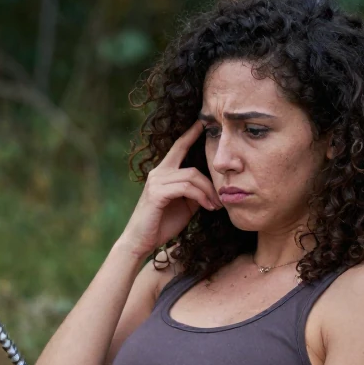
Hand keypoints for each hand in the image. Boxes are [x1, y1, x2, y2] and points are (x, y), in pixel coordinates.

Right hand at [117, 120, 222, 258]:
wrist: (141, 242)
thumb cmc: (162, 224)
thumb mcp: (184, 205)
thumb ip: (194, 191)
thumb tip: (211, 186)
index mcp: (163, 173)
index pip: (178, 147)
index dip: (190, 134)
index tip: (202, 122)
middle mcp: (158, 173)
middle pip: (193, 167)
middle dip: (211, 182)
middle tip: (221, 199)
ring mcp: (156, 181)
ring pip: (192, 177)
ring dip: (208, 193)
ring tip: (215, 206)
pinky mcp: (157, 192)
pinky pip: (186, 188)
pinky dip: (201, 197)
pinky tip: (207, 207)